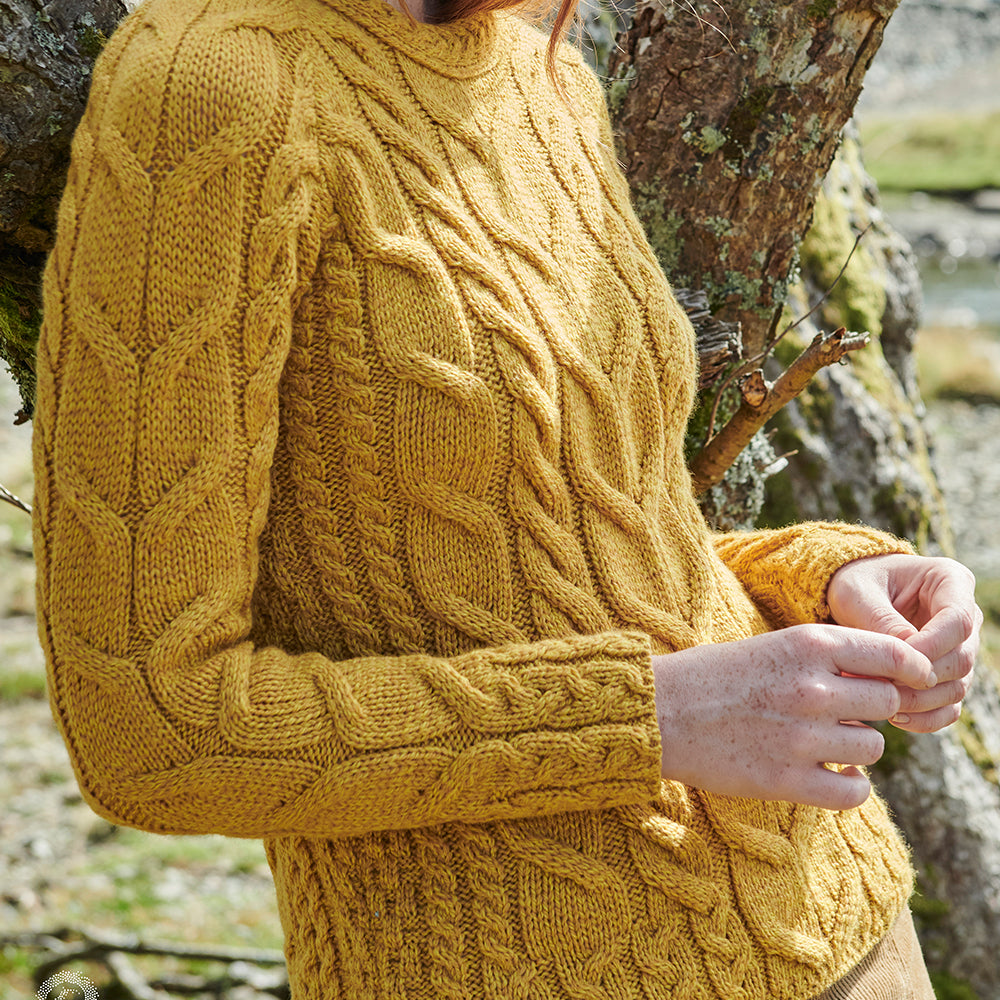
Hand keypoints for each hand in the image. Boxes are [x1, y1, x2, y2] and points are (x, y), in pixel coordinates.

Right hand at [651, 624, 935, 809]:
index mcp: (806, 645)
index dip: (910, 669)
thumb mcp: (768, 646)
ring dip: (857, 748)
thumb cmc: (709, 676)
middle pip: (886, 703)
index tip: (910, 681)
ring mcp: (801, 737)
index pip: (892, 654)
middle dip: (871, 710)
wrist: (655, 712)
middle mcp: (811, 688)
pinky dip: (851, 787)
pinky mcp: (787, 781)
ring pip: (873, 747)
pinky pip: (854, 793)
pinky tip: (832, 776)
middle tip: (845, 714)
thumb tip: (878, 678)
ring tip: (826, 744)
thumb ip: (822, 658)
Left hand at [827, 554, 980, 732]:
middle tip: (882, 686)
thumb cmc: (852, 585)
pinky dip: (926, 718)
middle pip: (962, 658)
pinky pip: (949, 706)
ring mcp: (960, 648)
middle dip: (923, 679)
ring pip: (958, 686)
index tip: (894, 662)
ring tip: (881, 703)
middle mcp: (965, 615)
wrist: (850, 597)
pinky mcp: (947, 675)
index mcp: (949, 581)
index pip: (958, 621)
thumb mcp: (856, 593)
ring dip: (922, 701)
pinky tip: (895, 718)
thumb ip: (881, 621)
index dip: (931, 647)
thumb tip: (908, 659)